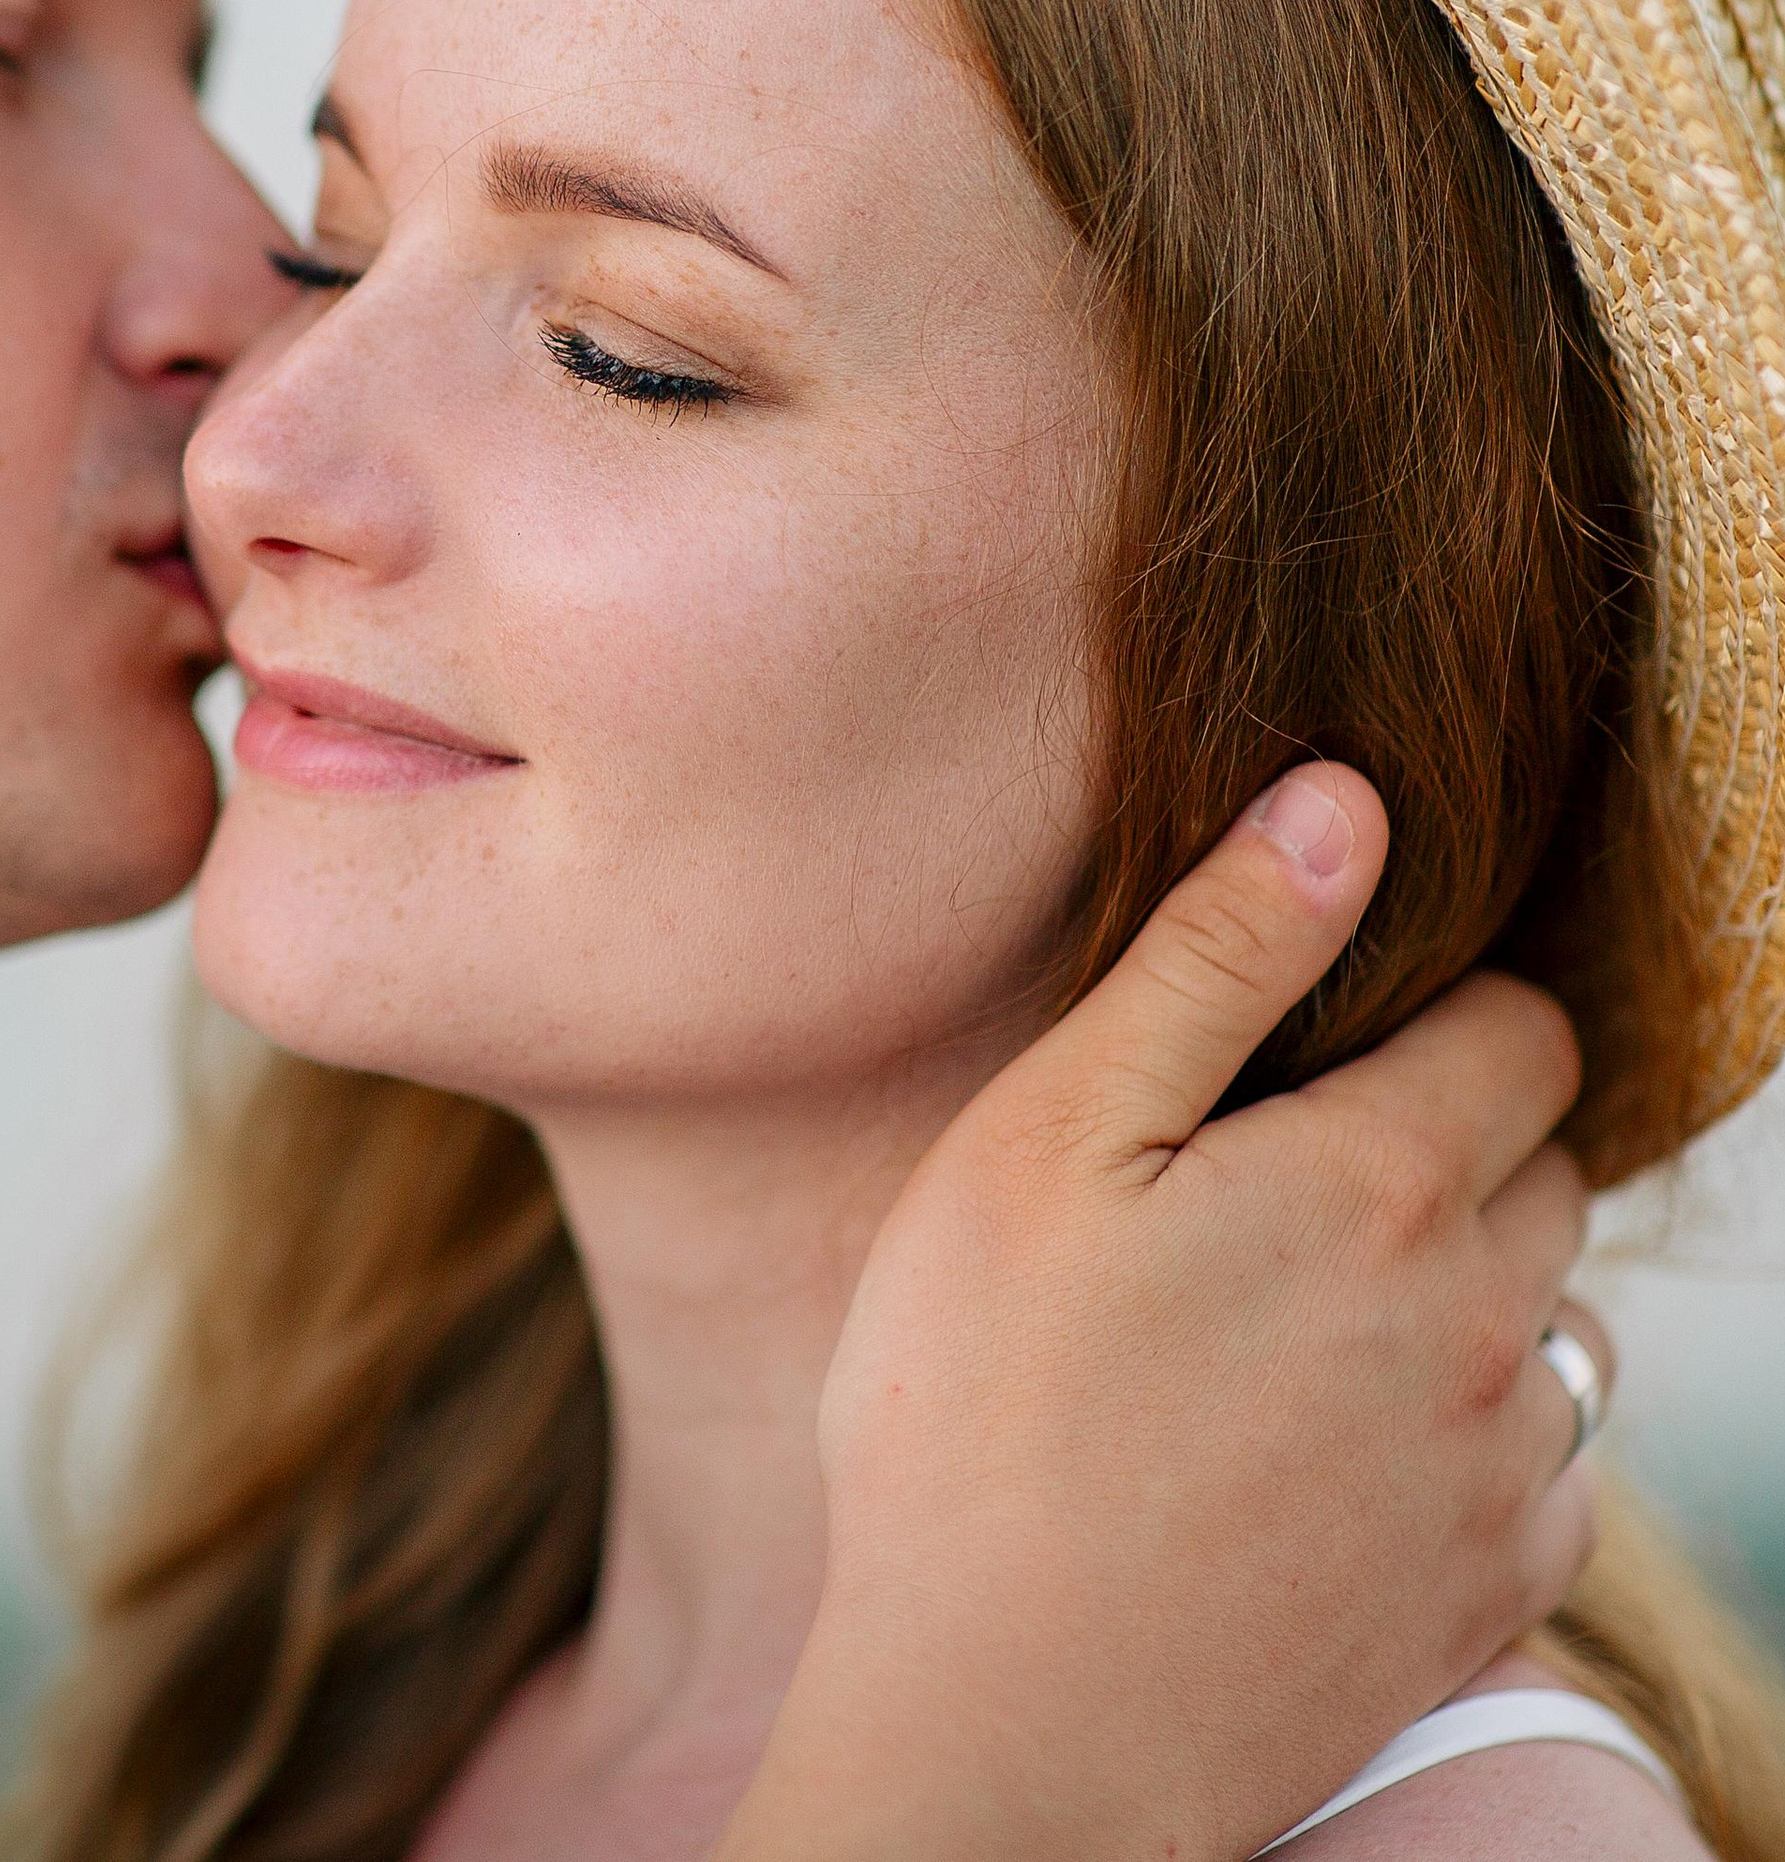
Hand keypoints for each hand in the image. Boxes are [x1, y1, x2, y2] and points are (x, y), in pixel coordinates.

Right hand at [720, 763, 1603, 1861]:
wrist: (1004, 1728)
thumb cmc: (981, 1408)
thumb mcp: (1052, 1135)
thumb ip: (1216, 959)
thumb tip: (1344, 803)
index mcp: (1384, 1185)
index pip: (1521, 1032)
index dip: (1435, 1009)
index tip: (1330, 1043)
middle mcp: (1487, 1323)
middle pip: (1542, 1167)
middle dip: (1446, 1139)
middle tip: (1278, 1179)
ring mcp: (1499, 1476)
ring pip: (1550, 1316)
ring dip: (1465, 1287)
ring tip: (1294, 1319)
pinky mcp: (1484, 1600)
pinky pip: (1547, 1470)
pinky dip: (1474, 1434)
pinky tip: (1329, 1452)